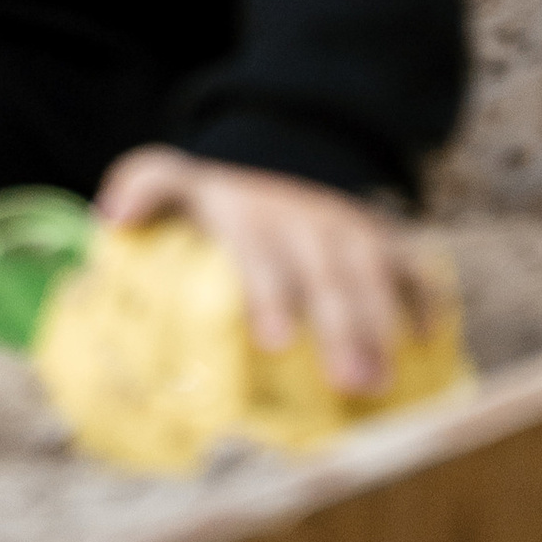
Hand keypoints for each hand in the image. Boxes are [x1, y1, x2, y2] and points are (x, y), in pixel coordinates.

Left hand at [96, 145, 455, 401]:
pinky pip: (411, 263)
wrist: (279, 156)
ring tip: (386, 384)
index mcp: (250, 213)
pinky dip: (425, 298)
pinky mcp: (380, 238)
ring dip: (383, 326)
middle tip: (348, 384)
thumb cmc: (219, 203)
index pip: (260, 250)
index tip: (274, 342)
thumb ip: (144, 186)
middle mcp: (303, 218)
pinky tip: (430, 342)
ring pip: (373, 272)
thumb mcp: (177, 183)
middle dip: (340, 326)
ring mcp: (346, 226)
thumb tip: (111, 216)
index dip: (269, 291)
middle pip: (326, 273)